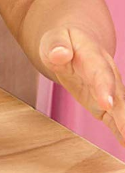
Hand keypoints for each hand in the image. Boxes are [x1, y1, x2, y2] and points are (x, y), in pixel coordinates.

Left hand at [40, 26, 124, 143]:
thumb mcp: (54, 40)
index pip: (100, 74)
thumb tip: (58, 54)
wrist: (76, 43)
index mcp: (94, 58)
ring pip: (122, 110)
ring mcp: (110, 90)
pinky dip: (121, 133)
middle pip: (119, 97)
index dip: (105, 88)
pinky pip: (115, 119)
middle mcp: (108, 75)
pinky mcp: (106, 104)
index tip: (107, 104)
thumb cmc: (62, 42)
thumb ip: (56, 46)